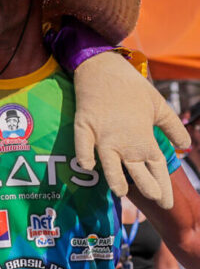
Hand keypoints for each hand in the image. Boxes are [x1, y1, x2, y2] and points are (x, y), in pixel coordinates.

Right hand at [73, 51, 189, 208]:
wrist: (103, 65)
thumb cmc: (132, 87)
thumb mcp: (159, 106)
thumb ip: (172, 128)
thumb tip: (185, 146)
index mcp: (144, 137)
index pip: (157, 168)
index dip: (164, 186)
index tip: (167, 202)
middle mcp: (125, 140)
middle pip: (137, 170)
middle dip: (147, 187)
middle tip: (155, 201)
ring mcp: (103, 133)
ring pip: (110, 163)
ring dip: (116, 178)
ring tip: (121, 192)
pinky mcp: (84, 123)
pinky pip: (82, 144)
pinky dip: (84, 155)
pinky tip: (88, 167)